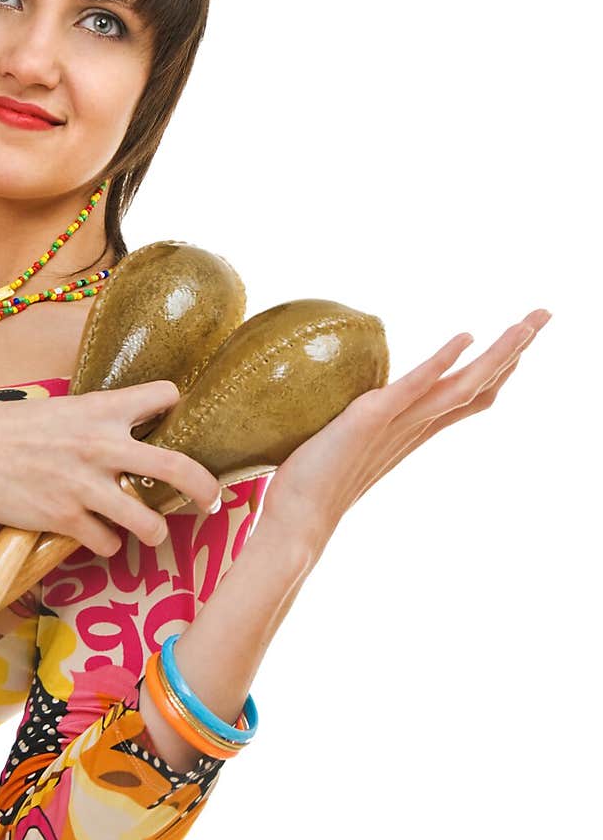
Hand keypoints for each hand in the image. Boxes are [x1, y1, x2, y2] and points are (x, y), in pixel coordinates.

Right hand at [0, 379, 221, 555]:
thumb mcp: (54, 410)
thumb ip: (91, 421)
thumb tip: (118, 435)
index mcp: (98, 408)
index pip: (163, 396)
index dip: (175, 408)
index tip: (180, 420)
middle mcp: (101, 445)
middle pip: (177, 466)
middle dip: (203, 488)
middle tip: (212, 499)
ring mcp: (85, 486)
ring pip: (148, 521)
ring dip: (154, 530)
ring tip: (152, 532)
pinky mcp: (64, 519)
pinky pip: (106, 542)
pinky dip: (106, 544)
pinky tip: (97, 537)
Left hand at [260, 307, 552, 549]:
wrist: (296, 523)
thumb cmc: (308, 488)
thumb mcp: (340, 446)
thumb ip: (352, 427)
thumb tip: (342, 408)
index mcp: (410, 433)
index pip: (464, 397)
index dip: (494, 369)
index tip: (519, 342)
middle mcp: (414, 429)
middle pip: (478, 385)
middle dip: (513, 349)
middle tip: (544, 316)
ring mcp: (397, 425)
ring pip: (462, 385)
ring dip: (499, 352)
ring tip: (528, 323)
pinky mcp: (370, 419)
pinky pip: (413, 386)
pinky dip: (441, 361)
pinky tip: (466, 336)